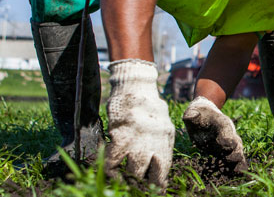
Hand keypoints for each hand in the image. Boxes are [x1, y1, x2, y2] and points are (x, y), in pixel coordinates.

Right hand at [104, 59, 173, 188]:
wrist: (136, 87)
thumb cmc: (150, 106)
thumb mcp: (164, 125)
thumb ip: (161, 144)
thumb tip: (158, 162)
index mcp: (165, 142)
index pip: (163, 171)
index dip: (158, 185)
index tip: (155, 192)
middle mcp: (153, 144)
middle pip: (148, 175)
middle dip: (141, 186)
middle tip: (136, 189)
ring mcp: (137, 141)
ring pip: (132, 171)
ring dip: (126, 180)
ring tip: (121, 183)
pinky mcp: (119, 137)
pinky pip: (112, 161)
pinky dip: (109, 169)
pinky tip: (108, 172)